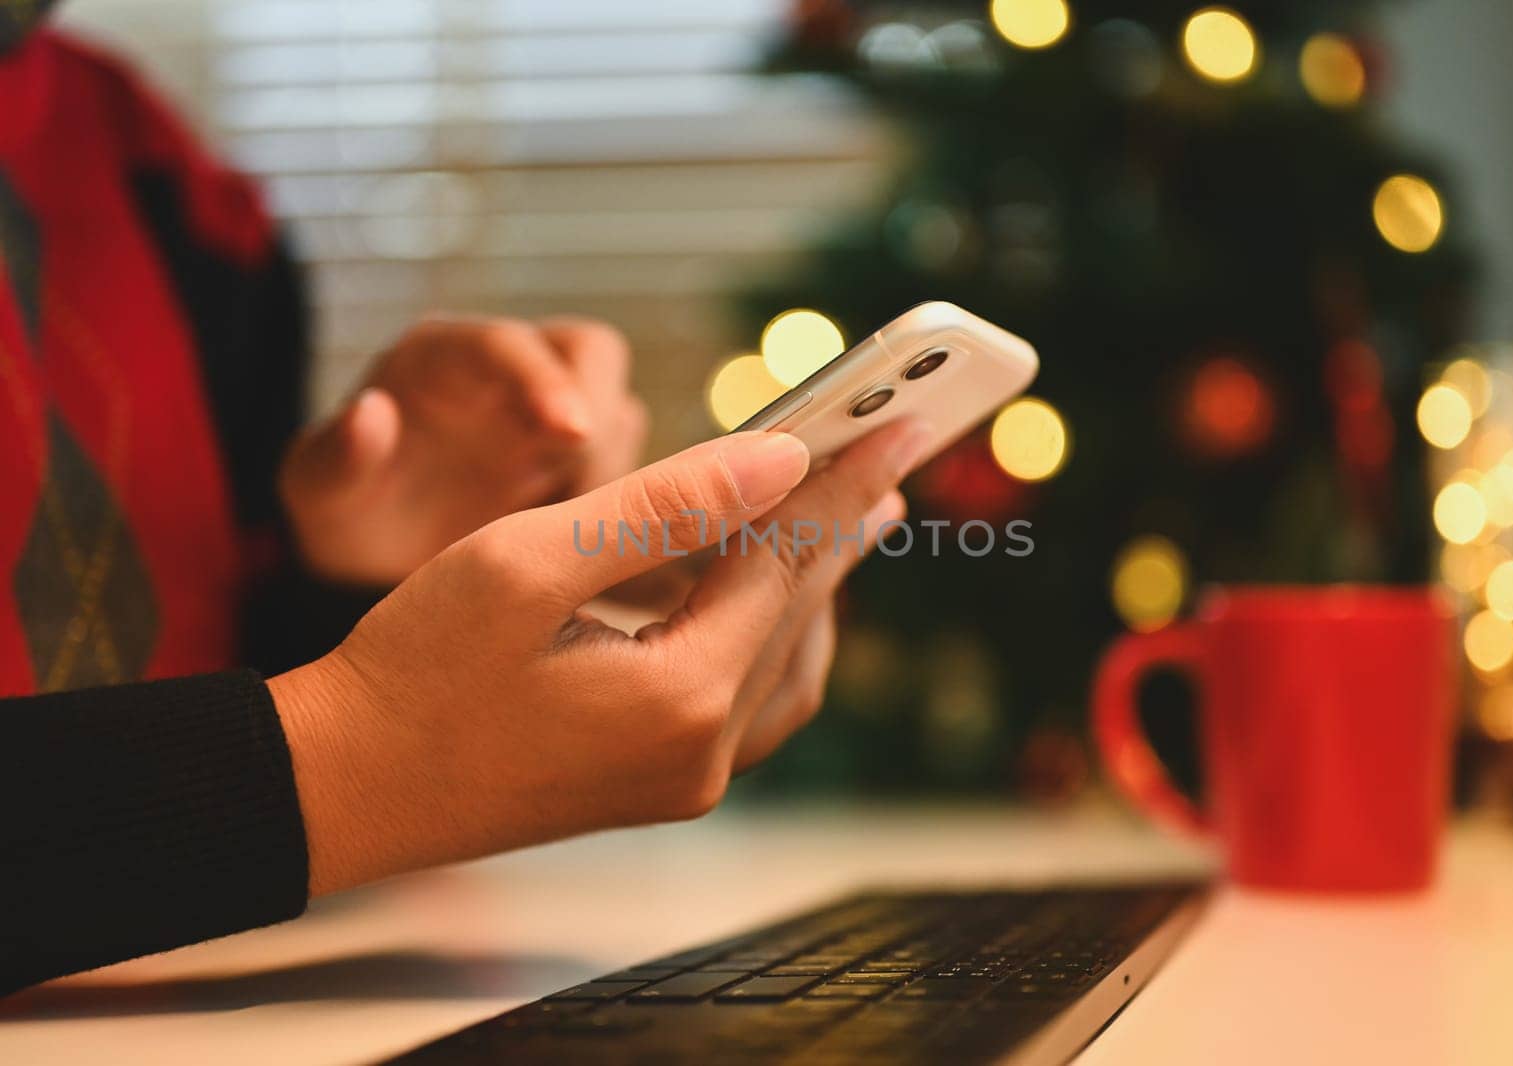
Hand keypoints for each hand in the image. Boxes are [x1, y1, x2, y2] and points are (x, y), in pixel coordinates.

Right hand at [268, 422, 926, 895]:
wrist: (342, 787)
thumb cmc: (414, 667)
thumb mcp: (527, 561)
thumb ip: (665, 507)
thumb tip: (780, 459)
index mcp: (680, 697)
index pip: (787, 561)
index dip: (842, 480)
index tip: (901, 420)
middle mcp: (701, 754)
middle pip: (799, 614)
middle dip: (841, 528)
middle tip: (889, 458)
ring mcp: (684, 782)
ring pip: (787, 666)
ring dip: (811, 585)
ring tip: (842, 517)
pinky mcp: (657, 787)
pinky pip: (750, 704)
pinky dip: (770, 638)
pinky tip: (764, 598)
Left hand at [279, 316, 647, 584]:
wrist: (378, 567)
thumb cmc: (345, 515)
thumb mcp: (318, 495)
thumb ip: (335, 457)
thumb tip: (370, 413)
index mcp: (443, 358)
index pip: (507, 344)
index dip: (544, 380)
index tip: (571, 431)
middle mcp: (511, 371)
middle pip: (592, 354)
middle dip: (598, 419)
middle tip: (576, 501)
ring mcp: (554, 413)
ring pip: (622, 415)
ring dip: (614, 475)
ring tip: (568, 545)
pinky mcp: (586, 458)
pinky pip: (636, 469)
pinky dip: (629, 511)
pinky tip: (597, 561)